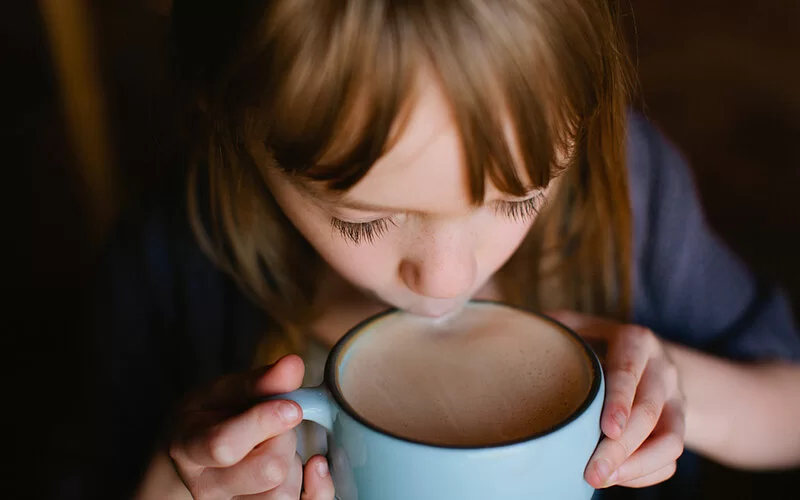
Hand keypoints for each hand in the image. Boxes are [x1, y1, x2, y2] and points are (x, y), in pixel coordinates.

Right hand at [167, 354, 334, 498]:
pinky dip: (318, 488)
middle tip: (279, 422)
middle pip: (267, 471)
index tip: (291, 407)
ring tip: (277, 446)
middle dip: (285, 439)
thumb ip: (257, 382)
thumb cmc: (207, 419)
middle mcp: (208, 487)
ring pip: (284, 495)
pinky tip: (316, 466)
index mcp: (189, 448)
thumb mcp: (221, 393)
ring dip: (295, 464)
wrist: (190, 458)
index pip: (224, 445)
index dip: (263, 424)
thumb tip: (293, 365)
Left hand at [547, 311, 685, 488]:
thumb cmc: (598, 342)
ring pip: (671, 441)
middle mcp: (661, 369)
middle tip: (592, 473)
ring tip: (602, 480)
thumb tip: (518, 333)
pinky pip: (671, 459)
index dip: (619, 401)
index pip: (629, 371)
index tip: (607, 430)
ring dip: (637, 467)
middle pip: (648, 412)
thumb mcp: (581, 326)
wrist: (645, 356)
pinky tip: (616, 478)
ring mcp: (675, 400)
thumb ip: (557, 329)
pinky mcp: (679, 426)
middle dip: (621, 448)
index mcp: (636, 341)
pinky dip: (646, 474)